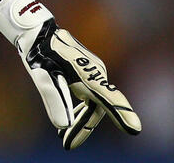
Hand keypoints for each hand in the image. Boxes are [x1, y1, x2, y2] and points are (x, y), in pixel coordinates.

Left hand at [0, 0, 140, 148]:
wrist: (38, 30)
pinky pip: (89, 96)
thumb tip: (62, 125)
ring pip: (93, 103)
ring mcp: (94, 72)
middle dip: (83, 128)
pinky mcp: (88, 72)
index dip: (121, 114)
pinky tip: (69, 119)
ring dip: (81, 120)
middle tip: (67, 144)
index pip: (108, 98)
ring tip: (64, 137)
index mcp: (87, 73)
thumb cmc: (39, 51)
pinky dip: (80, 109)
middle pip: (96, 108)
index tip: (135, 129)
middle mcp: (96, 73)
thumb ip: (54, 100)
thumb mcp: (42, 76)